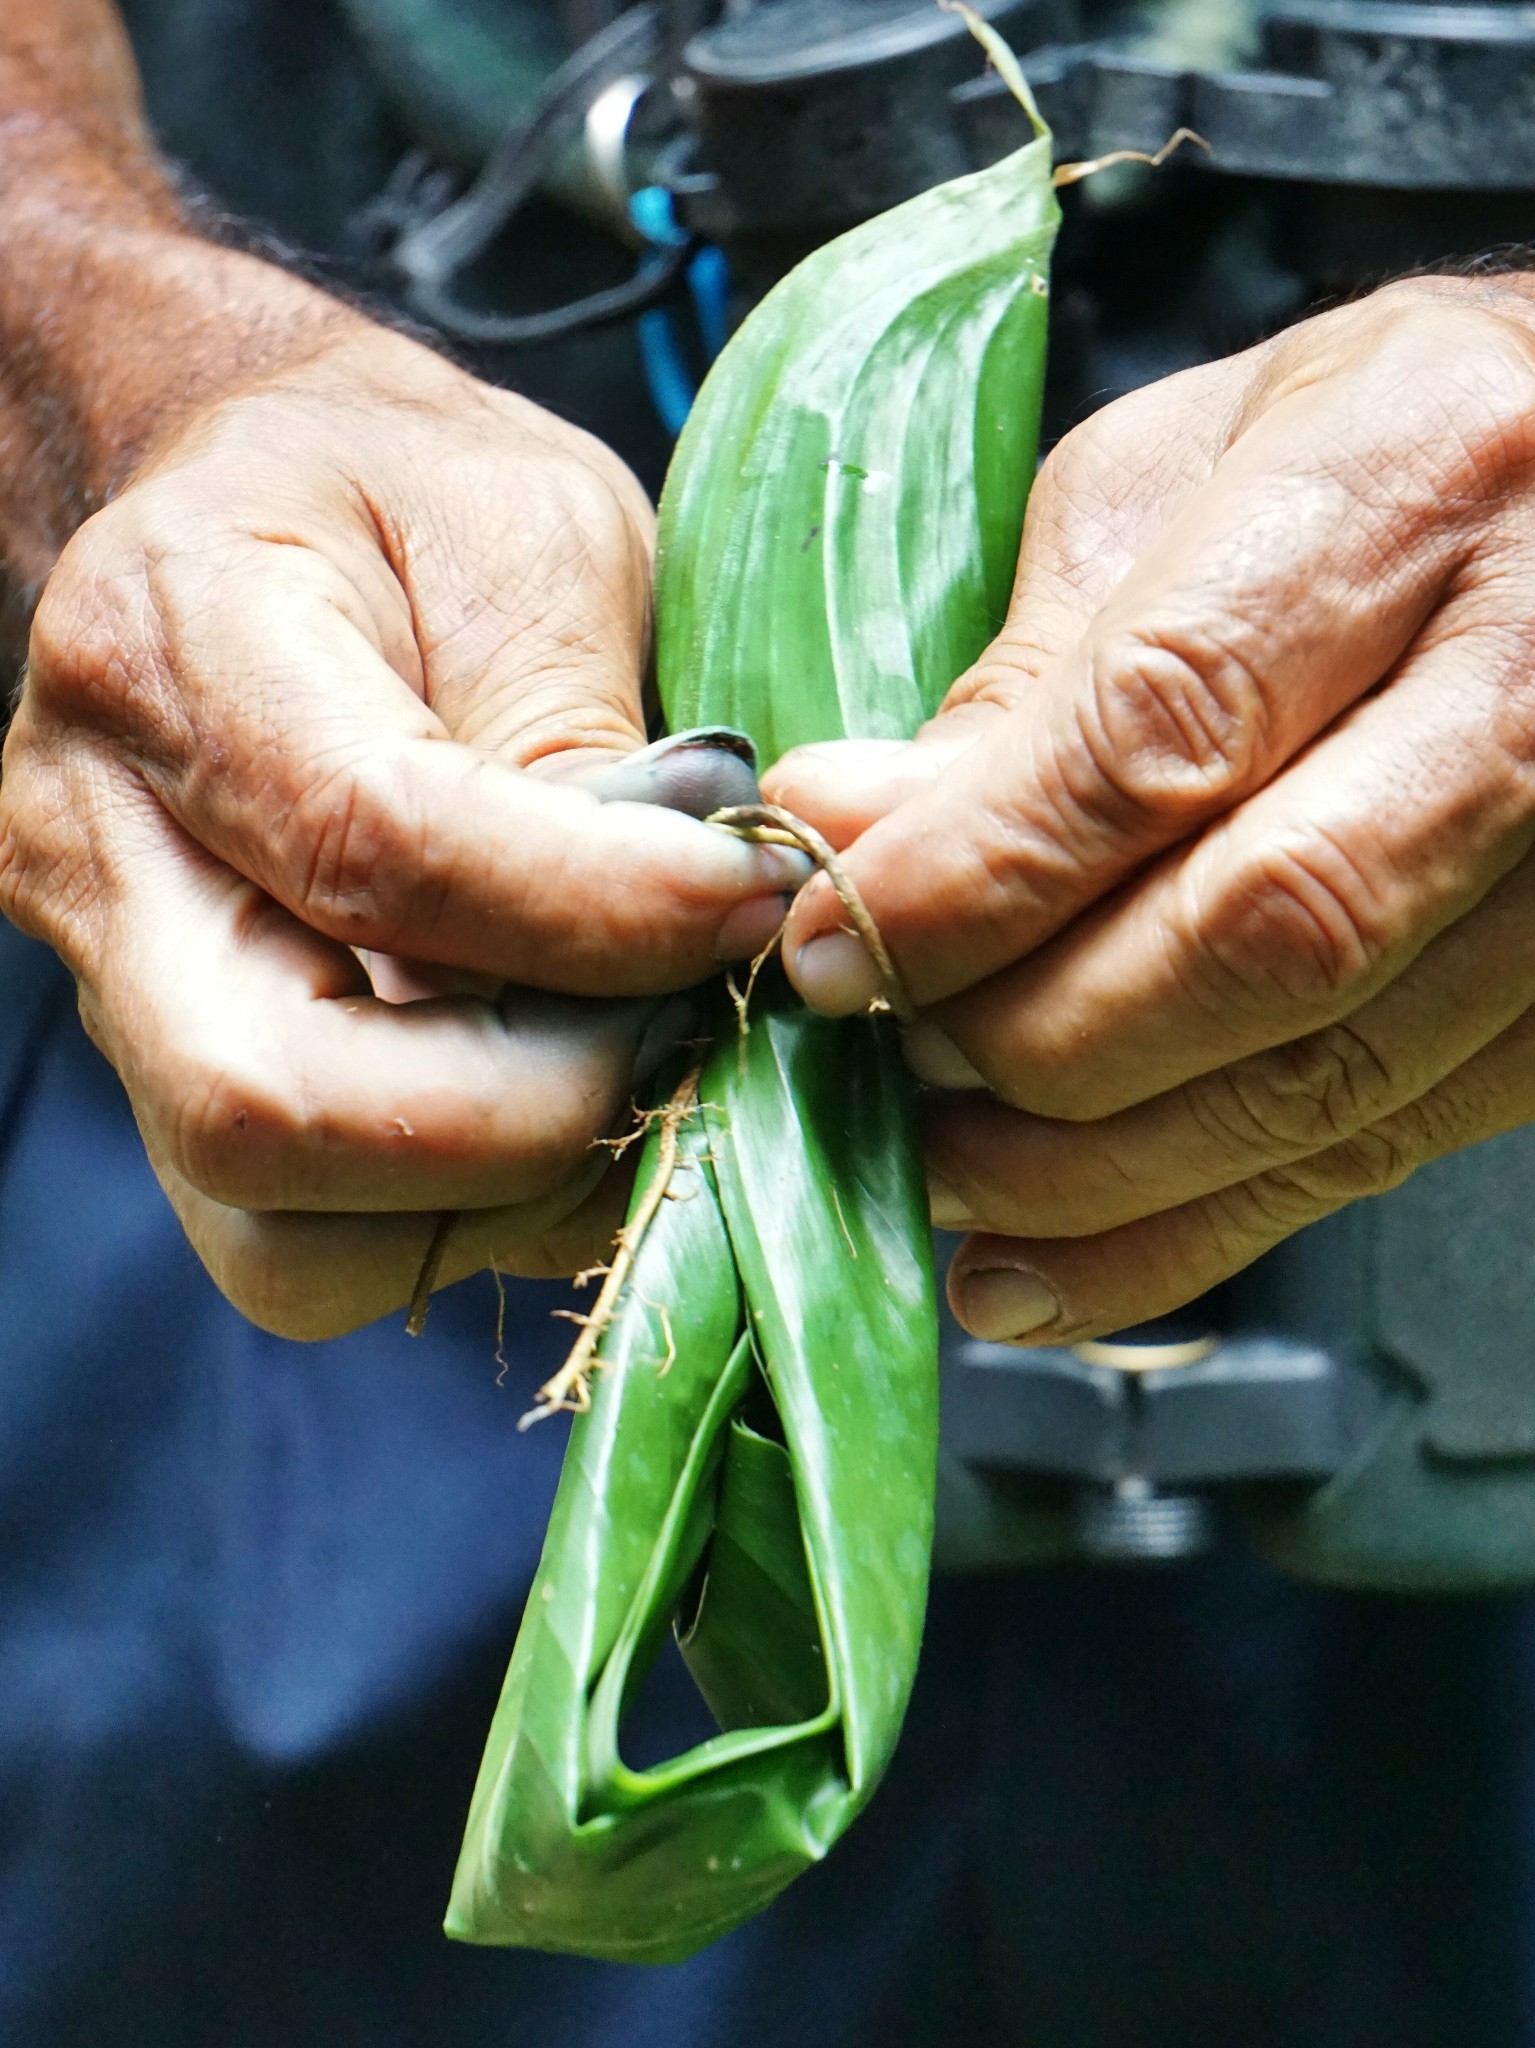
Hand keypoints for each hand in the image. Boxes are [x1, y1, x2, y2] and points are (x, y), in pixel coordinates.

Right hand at [0, 305, 799, 1337]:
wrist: (255, 514)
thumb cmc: (404, 498)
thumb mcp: (529, 533)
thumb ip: (572, 729)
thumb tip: (672, 927)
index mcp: (172, 652)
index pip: (371, 849)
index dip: (589, 915)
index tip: (747, 904)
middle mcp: (99, 851)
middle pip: (268, 1105)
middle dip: (532, 1115)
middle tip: (690, 1026)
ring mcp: (119, 994)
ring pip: (281, 1232)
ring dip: (504, 1197)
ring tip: (637, 1072)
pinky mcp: (183, 1081)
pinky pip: (319, 1244)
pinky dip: (476, 1218)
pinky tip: (572, 1102)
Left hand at [765, 275, 1534, 1344]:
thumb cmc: (1367, 459)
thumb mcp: (1177, 483)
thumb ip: (1028, 674)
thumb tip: (848, 832)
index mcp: (1414, 484)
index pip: (1166, 730)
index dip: (975, 874)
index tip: (828, 948)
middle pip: (1264, 935)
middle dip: (1028, 1033)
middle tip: (883, 1052)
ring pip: (1324, 1077)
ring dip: (1088, 1167)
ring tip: (938, 1170)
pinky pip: (1372, 1152)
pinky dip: (1183, 1233)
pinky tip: (1042, 1260)